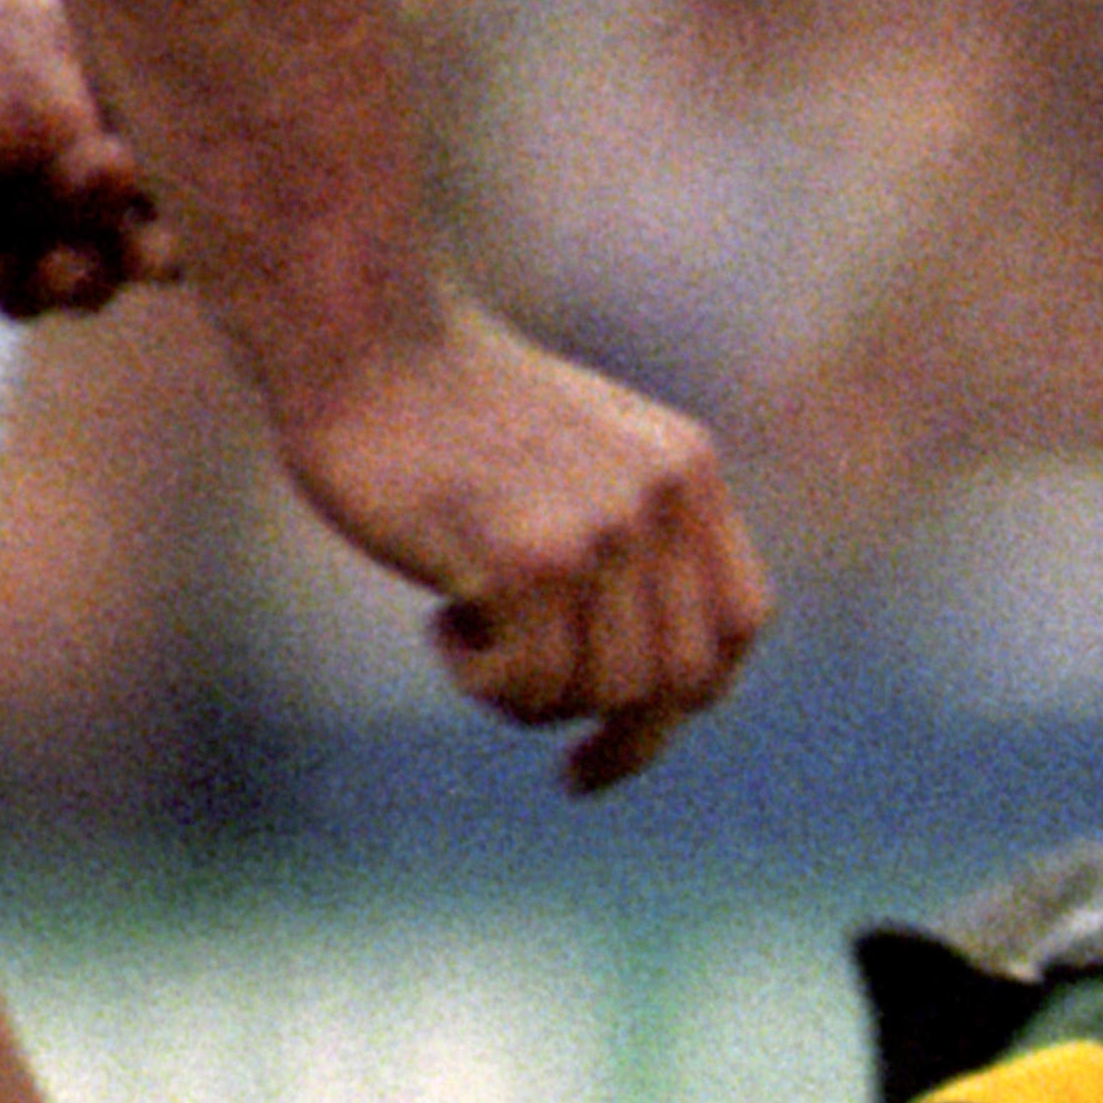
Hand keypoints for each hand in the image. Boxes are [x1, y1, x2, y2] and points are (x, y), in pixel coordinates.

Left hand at [0, 0, 164, 317]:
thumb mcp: (38, 112)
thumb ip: (109, 170)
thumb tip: (143, 189)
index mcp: (104, 71)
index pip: (183, 135)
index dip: (192, 183)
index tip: (181, 211)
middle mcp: (79, 128)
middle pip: (156, 212)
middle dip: (142, 243)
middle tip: (128, 255)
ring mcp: (29, 183)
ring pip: (100, 259)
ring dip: (80, 277)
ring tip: (41, 270)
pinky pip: (34, 285)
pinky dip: (19, 291)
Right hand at [257, 305, 772, 791]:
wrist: (361, 334)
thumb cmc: (442, 405)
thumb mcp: (575, 451)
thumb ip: (626, 532)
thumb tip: (647, 680)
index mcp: (686, 469)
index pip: (741, 623)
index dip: (693, 694)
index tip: (635, 731)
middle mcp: (661, 497)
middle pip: (685, 679)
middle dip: (629, 742)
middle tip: (571, 768)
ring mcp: (601, 525)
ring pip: (606, 693)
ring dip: (533, 698)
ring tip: (473, 636)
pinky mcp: (528, 554)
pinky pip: (531, 684)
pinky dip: (482, 679)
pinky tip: (440, 615)